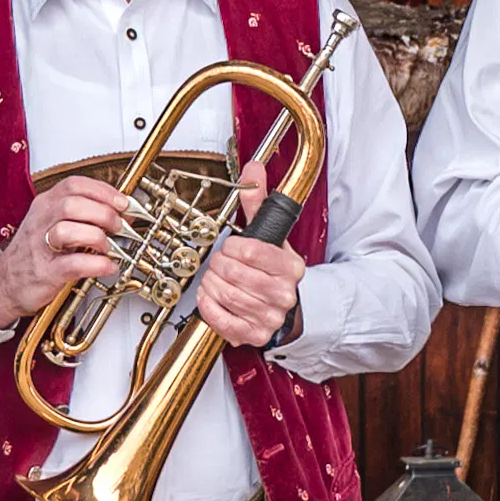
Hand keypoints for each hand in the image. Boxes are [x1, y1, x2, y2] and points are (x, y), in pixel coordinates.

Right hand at [0, 169, 130, 324]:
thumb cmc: (35, 252)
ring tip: (108, 247)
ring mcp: (41, 246)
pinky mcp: (45, 272)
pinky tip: (107, 266)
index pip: (74, 185)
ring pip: (69, 230)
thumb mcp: (55, 224)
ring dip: (97, 237)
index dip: (103, 191)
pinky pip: (73, 264)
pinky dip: (97, 264)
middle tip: (118, 227)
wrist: (5, 282)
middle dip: (104, 214)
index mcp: (45, 205)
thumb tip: (123, 213)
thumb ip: (84, 215)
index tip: (122, 202)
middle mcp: (41, 221)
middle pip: (73, 204)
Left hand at [180, 156, 303, 348]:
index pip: (252, 252)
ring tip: (214, 278)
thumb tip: (254, 167)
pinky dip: (209, 307)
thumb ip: (258, 201)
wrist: (284, 306)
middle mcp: (283, 292)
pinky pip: (223, 320)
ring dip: (212, 284)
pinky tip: (210, 296)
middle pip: (236, 274)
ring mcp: (270, 315)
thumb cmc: (272, 269)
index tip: (231, 246)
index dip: (233, 247)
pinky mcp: (255, 334)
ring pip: (227, 296)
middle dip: (219, 265)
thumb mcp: (268, 234)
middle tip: (218, 262)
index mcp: (290, 265)